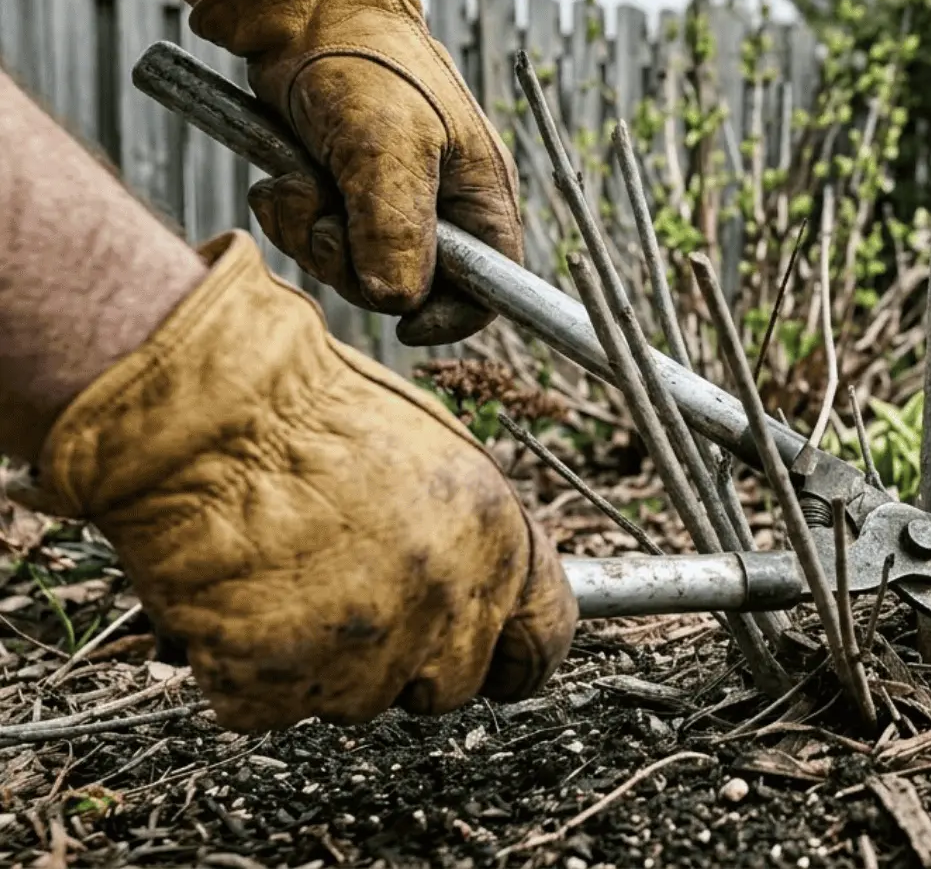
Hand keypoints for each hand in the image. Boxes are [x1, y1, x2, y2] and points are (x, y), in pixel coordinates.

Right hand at [35, 231, 575, 730]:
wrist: (204, 416)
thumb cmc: (307, 408)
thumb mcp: (435, 449)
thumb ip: (473, 529)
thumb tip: (485, 570)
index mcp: (495, 544)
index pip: (544, 639)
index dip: (519, 657)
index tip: (502, 667)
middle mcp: (443, 608)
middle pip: (448, 685)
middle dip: (412, 661)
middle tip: (357, 605)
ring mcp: (361, 657)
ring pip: (358, 701)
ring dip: (328, 664)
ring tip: (284, 583)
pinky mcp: (274, 685)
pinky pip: (269, 705)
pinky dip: (247, 672)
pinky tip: (233, 604)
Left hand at [190, 0, 520, 346]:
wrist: (300, 12)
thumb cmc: (363, 65)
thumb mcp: (386, 146)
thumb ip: (396, 228)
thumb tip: (396, 303)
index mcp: (479, 197)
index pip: (491, 291)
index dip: (451, 317)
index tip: (402, 322)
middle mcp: (441, 206)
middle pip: (406, 287)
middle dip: (352, 262)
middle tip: (325, 219)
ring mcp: (388, 200)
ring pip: (351, 266)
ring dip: (310, 233)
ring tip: (296, 181)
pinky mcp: (341, 190)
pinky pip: (314, 238)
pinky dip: (289, 215)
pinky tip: (280, 176)